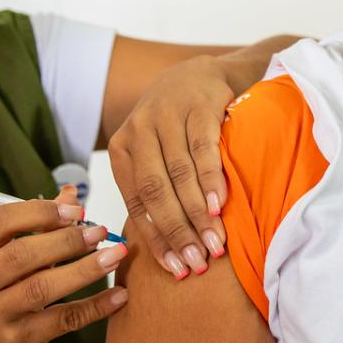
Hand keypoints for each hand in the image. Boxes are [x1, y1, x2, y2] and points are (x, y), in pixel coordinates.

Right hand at [0, 186, 126, 342]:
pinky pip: (62, 320)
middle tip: (99, 232)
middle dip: (66, 241)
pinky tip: (118, 295)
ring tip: (114, 256)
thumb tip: (70, 195)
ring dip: (83, 270)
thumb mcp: (2, 256)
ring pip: (41, 288)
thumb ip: (35, 224)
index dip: (39, 212)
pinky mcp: (18, 339)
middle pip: (21, 255)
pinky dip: (94, 307)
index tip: (75, 211)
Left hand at [106, 54, 236, 280]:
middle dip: (177, 232)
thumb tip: (167, 252)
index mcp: (122, 149)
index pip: (136, 203)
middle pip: (155, 192)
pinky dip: (211, 180)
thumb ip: (153, 193)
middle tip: (197, 262)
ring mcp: (166, 115)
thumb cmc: (176, 126)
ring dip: (198, 214)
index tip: (175, 269)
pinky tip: (220, 206)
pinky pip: (202, 149)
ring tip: (214, 243)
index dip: (156, 240)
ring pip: (179, 175)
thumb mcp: (154, 155)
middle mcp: (138, 130)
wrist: (199, 73)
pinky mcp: (196, 105)